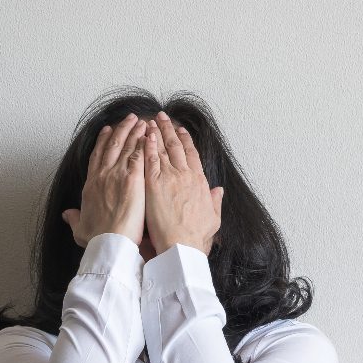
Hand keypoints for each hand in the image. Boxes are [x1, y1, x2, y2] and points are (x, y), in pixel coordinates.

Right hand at [61, 113, 148, 246]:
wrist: (109, 242)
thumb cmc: (97, 239)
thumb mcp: (80, 228)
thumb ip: (74, 218)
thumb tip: (66, 214)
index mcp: (91, 185)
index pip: (97, 157)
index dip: (102, 142)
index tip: (107, 131)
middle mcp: (102, 175)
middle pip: (112, 146)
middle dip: (120, 129)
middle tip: (127, 118)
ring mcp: (117, 175)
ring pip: (126, 146)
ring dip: (133, 131)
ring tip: (140, 121)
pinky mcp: (133, 179)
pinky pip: (138, 154)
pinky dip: (143, 142)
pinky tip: (149, 134)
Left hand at [143, 111, 224, 256]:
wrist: (181, 246)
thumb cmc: (196, 237)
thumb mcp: (213, 218)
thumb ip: (215, 201)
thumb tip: (218, 190)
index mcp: (199, 182)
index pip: (192, 154)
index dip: (185, 140)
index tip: (181, 131)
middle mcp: (185, 175)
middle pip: (176, 146)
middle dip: (169, 129)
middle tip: (162, 116)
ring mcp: (169, 177)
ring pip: (162, 148)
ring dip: (156, 132)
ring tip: (151, 120)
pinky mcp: (153, 183)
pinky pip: (149, 158)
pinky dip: (147, 144)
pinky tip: (143, 134)